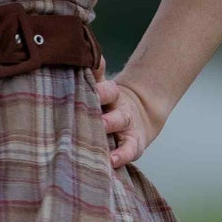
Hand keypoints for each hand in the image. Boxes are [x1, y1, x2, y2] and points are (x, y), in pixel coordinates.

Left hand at [92, 53, 161, 169]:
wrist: (138, 118)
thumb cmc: (106, 107)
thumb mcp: (100, 89)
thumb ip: (92, 77)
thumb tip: (84, 59)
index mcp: (108, 92)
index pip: (103, 83)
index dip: (97, 79)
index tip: (86, 75)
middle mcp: (117, 106)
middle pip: (111, 97)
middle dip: (100, 96)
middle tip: (87, 102)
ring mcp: (125, 125)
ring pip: (118, 122)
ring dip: (109, 124)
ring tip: (100, 127)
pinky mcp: (132, 145)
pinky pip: (128, 151)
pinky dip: (121, 156)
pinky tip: (111, 162)